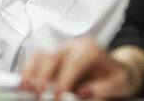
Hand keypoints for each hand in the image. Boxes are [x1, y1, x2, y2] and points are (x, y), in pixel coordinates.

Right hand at [20, 38, 135, 99]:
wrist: (118, 69)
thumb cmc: (117, 75)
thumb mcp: (118, 83)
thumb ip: (103, 89)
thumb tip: (83, 93)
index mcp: (90, 49)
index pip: (73, 63)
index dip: (63, 80)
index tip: (58, 96)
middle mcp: (73, 47)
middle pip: (53, 57)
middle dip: (43, 78)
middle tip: (40, 95)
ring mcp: (61, 52)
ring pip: (40, 56)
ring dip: (31, 73)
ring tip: (26, 89)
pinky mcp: (53, 61)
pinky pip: (36, 61)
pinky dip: (28, 71)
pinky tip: (24, 84)